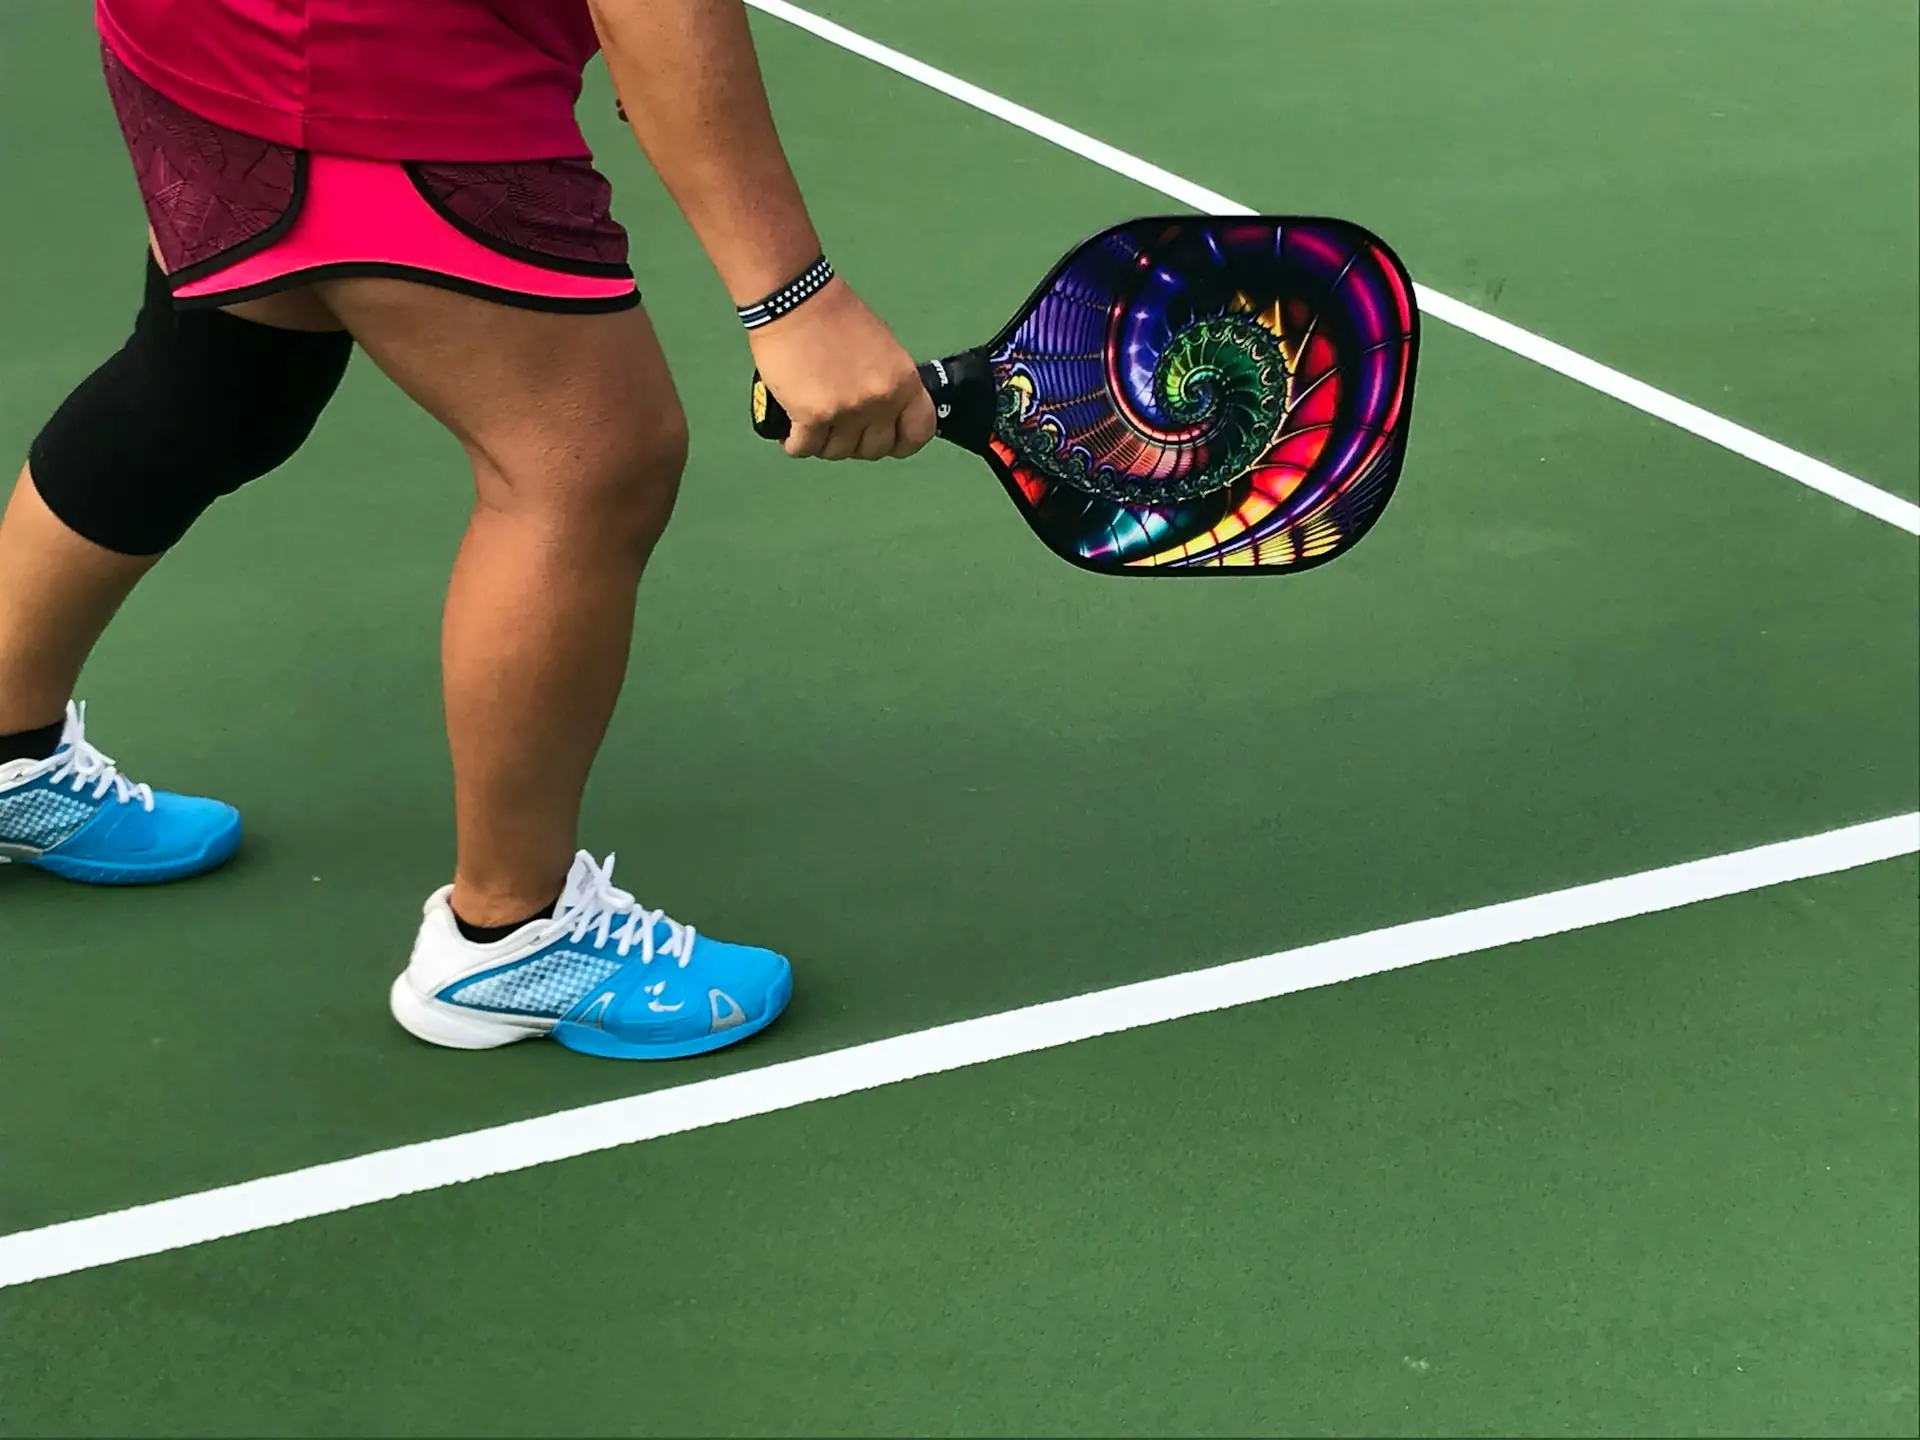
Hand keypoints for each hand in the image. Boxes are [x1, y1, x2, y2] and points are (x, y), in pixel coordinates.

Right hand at [747, 279, 936, 459]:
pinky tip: (789, 429)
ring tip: (809, 421)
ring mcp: (847, 411)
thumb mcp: (883, 350)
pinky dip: (794, 442)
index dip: (901, 442)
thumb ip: (888, 384)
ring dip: (821, 442)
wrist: (796, 299)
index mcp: (904, 381)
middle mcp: (881, 400)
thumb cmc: (835, 317)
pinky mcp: (812, 416)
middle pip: (874, 450)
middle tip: (837, 425)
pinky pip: (804, 449)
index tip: (885, 438)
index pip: (919, 433)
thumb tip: (880, 415)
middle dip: (855, 443)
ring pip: (837, 452)